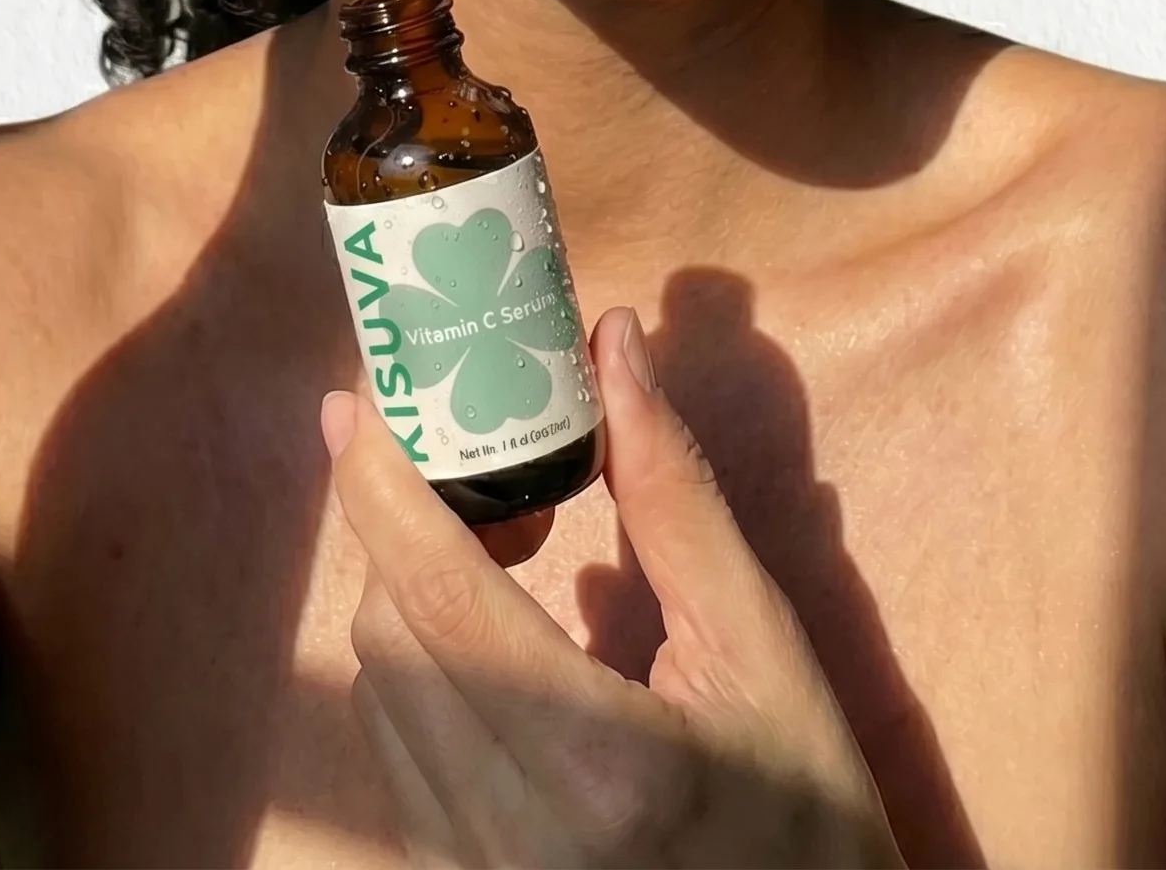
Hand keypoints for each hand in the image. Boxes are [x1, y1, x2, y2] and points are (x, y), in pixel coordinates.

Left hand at [324, 307, 901, 867]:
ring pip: (379, 697)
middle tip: (490, 471)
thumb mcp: (764, 650)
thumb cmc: (809, 815)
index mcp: (597, 760)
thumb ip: (674, 496)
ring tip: (507, 546)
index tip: (356, 399)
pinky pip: (397, 757)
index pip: (442, 598)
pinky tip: (498, 640)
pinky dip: (422, 672)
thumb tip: (610, 344)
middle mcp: (506, 833)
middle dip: (411, 530)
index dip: (384, 488)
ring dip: (413, 597)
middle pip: (390, 637)